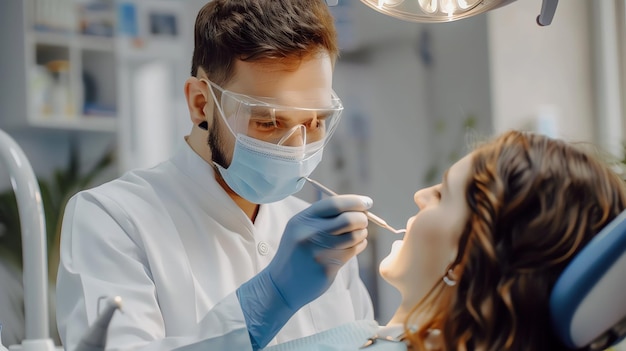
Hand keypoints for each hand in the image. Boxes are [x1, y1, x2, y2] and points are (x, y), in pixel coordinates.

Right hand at [237, 194, 371, 348]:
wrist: (281, 284)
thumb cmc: (296, 252)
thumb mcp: (300, 229)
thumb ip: (323, 217)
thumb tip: (358, 206)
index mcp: (303, 220)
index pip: (335, 204)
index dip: (355, 201)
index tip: (367, 202)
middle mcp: (310, 234)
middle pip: (349, 219)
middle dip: (362, 218)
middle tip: (363, 220)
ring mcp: (319, 252)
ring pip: (355, 236)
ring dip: (362, 233)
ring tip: (358, 233)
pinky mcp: (327, 268)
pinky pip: (353, 251)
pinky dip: (360, 245)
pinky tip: (354, 246)